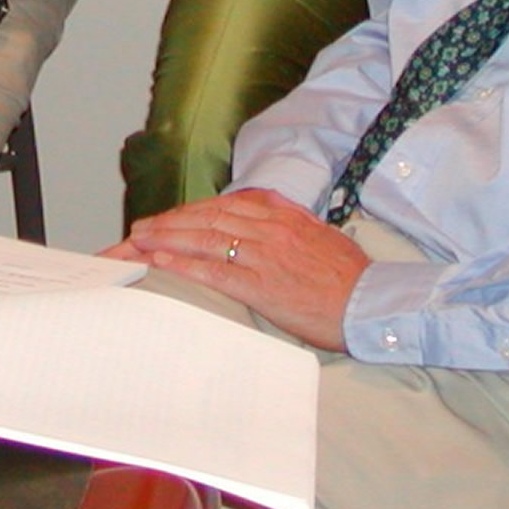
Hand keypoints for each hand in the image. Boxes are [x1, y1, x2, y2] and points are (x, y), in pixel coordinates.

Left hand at [110, 188, 368, 351]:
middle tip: (139, 228)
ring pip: (203, 238)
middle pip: (206, 218)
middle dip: (168, 222)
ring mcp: (263, 255)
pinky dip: (182, 263)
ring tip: (137, 240)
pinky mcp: (261, 285)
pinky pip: (213, 270)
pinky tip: (159, 261)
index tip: (167, 217)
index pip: (223, 206)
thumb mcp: (320, 233)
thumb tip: (266, 207)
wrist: (371, 302)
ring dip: (165, 238)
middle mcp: (268, 228)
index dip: (189, 211)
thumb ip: (289, 218)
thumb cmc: (349, 275)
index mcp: (281, 214)